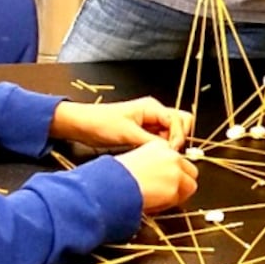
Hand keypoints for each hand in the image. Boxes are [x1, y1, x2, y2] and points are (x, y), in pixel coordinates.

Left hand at [51, 97, 193, 149]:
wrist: (83, 125)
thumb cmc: (101, 123)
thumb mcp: (127, 134)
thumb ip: (150, 141)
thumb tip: (168, 151)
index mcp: (152, 107)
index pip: (178, 119)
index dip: (178, 136)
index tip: (172, 151)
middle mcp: (154, 113)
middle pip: (181, 122)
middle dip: (179, 137)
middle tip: (170, 152)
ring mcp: (150, 122)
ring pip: (172, 132)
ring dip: (171, 143)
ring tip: (161, 155)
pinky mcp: (144, 132)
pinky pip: (161, 139)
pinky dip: (162, 147)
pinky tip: (154, 156)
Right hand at [115, 139, 197, 212]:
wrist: (112, 185)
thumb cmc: (116, 175)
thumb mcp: (135, 159)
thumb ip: (152, 163)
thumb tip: (158, 175)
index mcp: (160, 145)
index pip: (177, 158)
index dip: (173, 171)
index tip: (166, 179)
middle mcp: (171, 156)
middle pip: (190, 170)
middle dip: (182, 182)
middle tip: (168, 191)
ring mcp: (175, 172)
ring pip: (190, 185)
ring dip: (179, 193)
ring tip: (161, 199)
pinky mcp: (175, 188)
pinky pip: (179, 200)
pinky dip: (170, 204)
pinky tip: (156, 203)